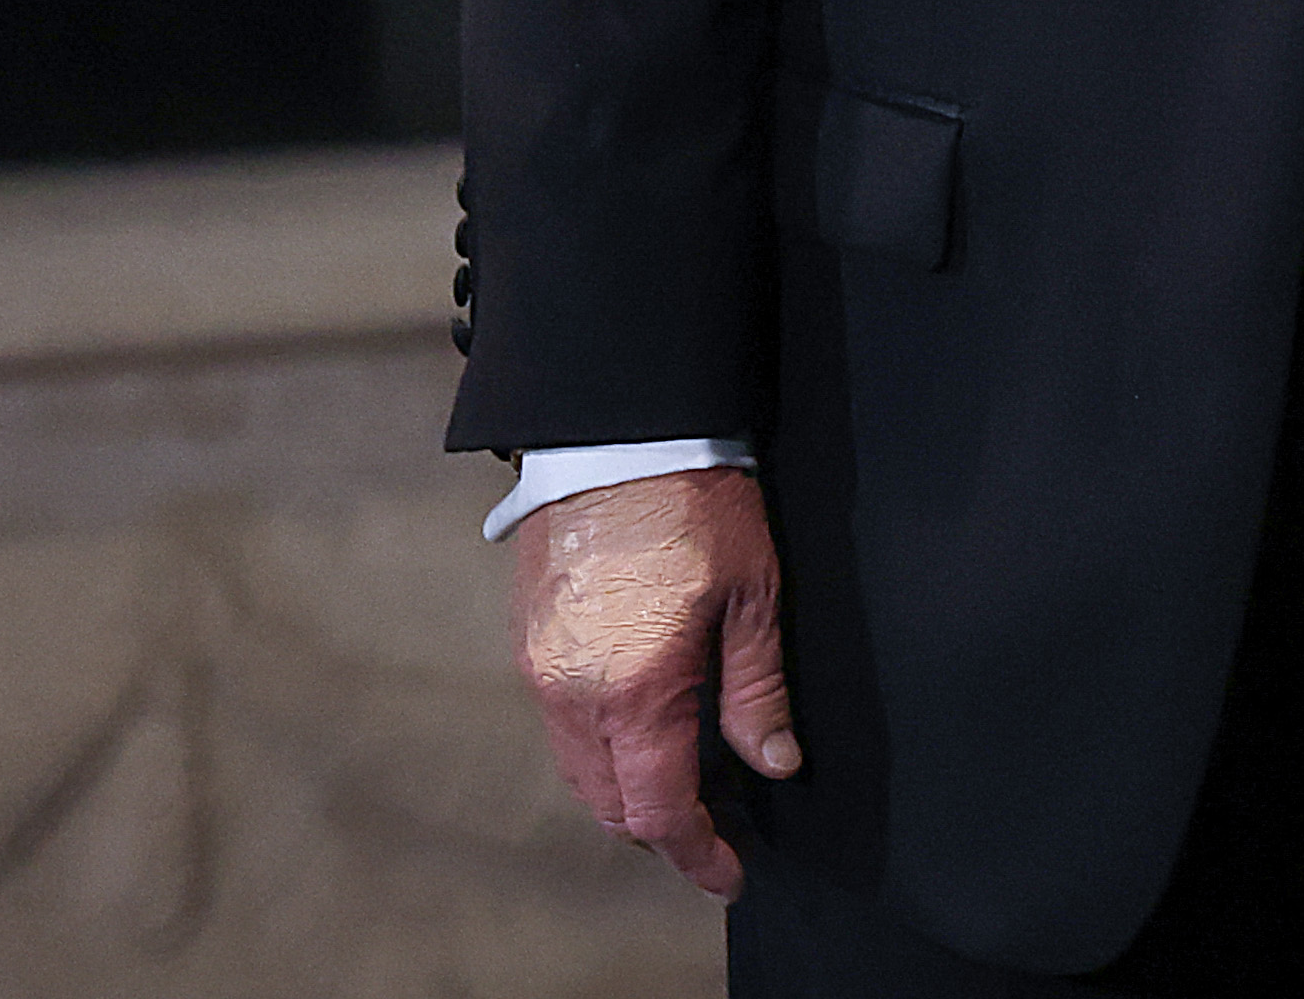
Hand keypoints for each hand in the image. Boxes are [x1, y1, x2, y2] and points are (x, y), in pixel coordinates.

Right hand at [511, 466, 798, 899]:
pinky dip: (600, 745)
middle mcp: (576, 693)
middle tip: (720, 820)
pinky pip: (561, 724)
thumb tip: (776, 763)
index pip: (661, 810)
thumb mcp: (753, 596)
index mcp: (637, 691)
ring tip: (686, 771)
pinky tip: (644, 721)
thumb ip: (758, 692)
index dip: (698, 854)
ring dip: (628, 788)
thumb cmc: (695, 505)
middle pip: (613, 804)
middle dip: (665, 827)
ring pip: (580, 770)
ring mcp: (542, 670)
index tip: (730, 872)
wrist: (617, 432)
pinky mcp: (527, 642)